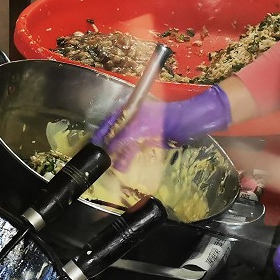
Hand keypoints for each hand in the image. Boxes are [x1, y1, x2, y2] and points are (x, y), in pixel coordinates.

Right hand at [102, 85, 231, 169]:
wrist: (187, 123)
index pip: (109, 122)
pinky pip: (135, 150)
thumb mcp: (139, 129)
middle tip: (100, 160)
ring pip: (125, 144)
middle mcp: (133, 120)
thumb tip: (108, 148)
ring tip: (111, 167)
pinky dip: (128, 158)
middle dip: (108, 147)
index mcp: (129, 111)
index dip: (101, 134)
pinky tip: (123, 166)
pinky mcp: (150, 141)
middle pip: (116, 134)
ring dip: (118, 155)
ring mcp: (142, 131)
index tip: (92, 146)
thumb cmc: (163, 120)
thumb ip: (122, 139)